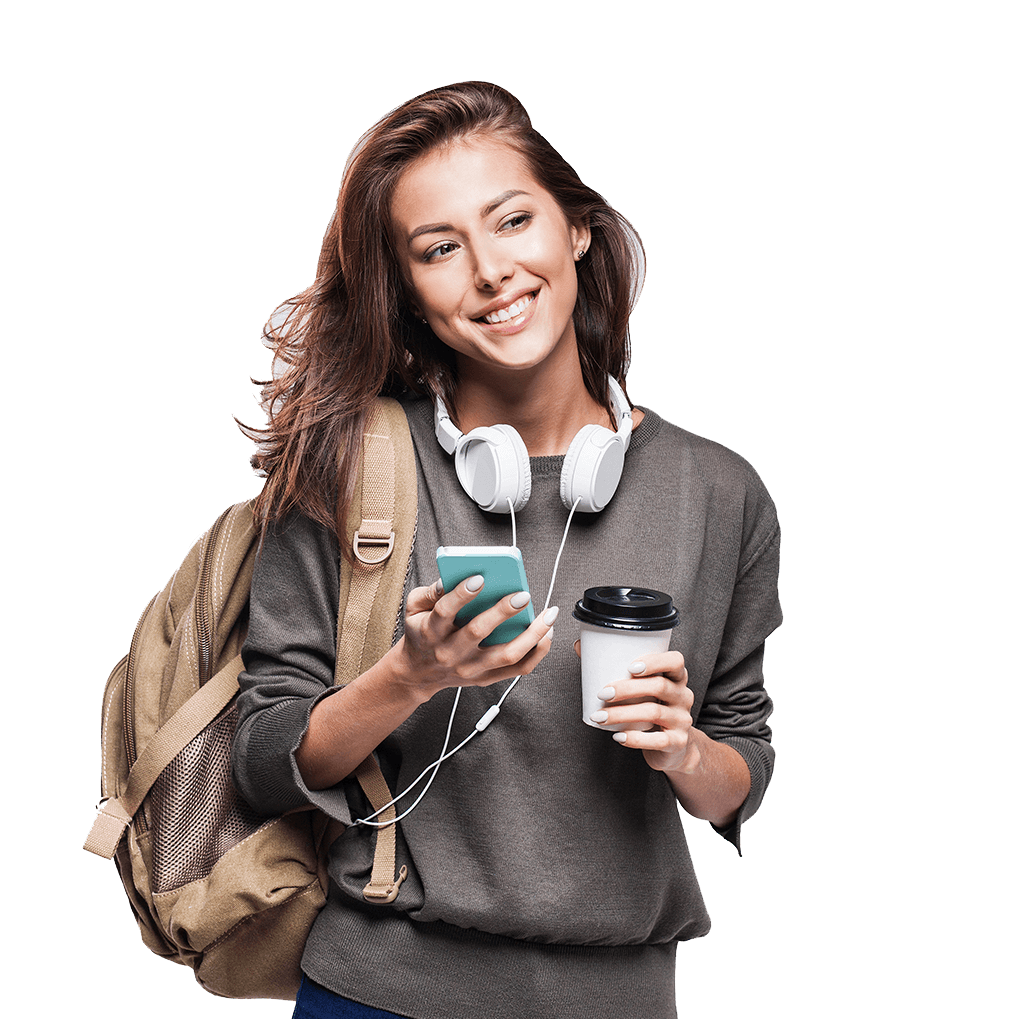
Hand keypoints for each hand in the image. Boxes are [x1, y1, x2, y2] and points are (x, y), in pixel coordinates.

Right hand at [394, 577, 556, 701]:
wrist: (418, 673)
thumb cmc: (421, 633)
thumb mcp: (414, 609)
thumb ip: (430, 592)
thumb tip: (451, 578)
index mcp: (431, 631)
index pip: (445, 611)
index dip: (462, 594)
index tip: (480, 578)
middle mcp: (451, 652)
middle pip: (478, 632)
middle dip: (502, 612)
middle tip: (522, 595)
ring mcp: (470, 668)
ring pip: (506, 654)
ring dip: (531, 635)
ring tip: (548, 615)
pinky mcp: (486, 678)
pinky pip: (518, 669)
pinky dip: (537, 652)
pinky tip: (547, 633)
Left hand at [575, 644, 698, 774]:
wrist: (675, 747)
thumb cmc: (652, 708)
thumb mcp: (642, 688)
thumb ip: (614, 667)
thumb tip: (579, 646)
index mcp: (677, 677)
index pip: (676, 661)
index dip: (655, 661)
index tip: (630, 667)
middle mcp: (683, 696)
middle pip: (659, 686)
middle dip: (627, 689)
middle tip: (602, 693)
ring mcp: (682, 720)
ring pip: (654, 712)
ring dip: (622, 714)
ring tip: (600, 717)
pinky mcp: (677, 742)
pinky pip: (657, 740)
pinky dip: (635, 738)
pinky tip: (618, 736)